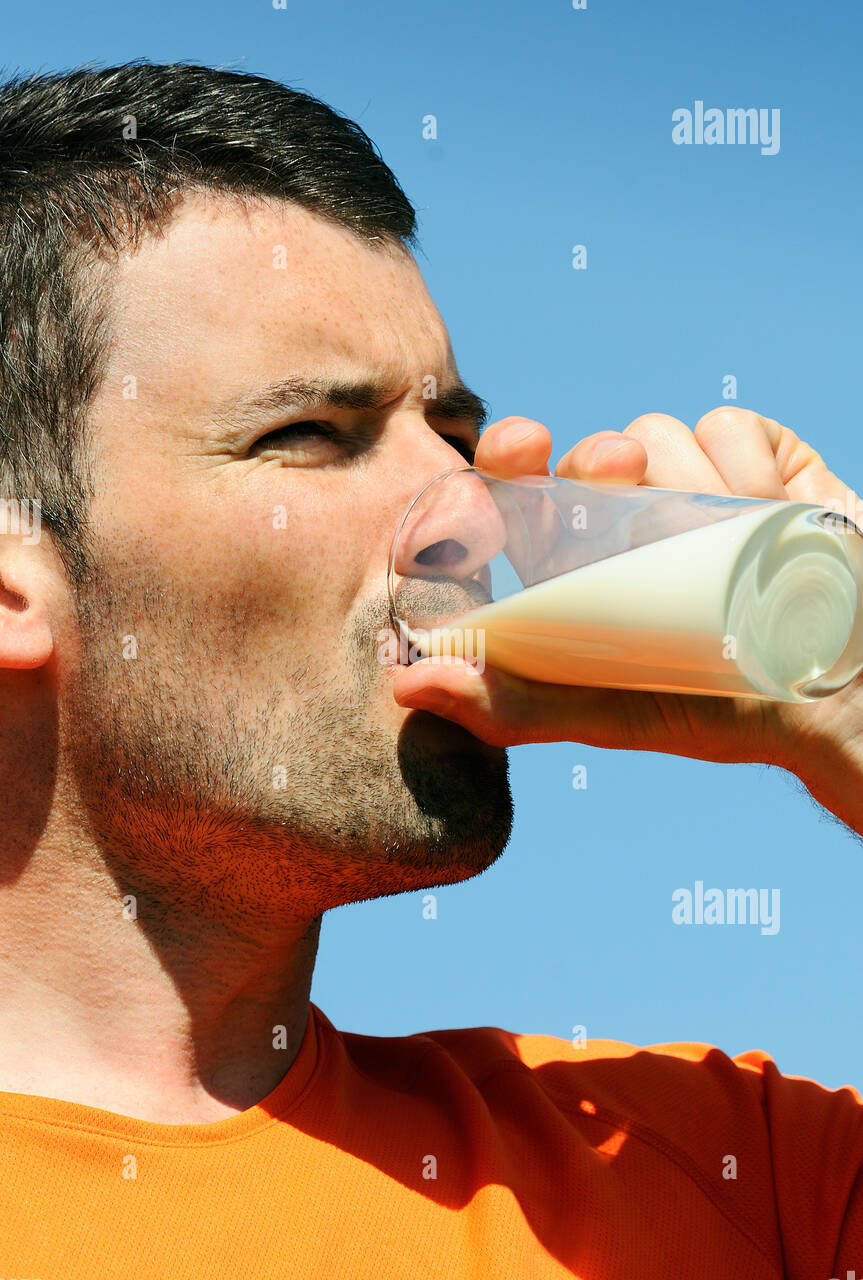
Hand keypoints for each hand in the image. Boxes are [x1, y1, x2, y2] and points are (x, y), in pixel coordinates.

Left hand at [393, 408, 862, 795]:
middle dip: (602, 455)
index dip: (509, 462)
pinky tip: (774, 511)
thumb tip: (405, 683)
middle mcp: (631, 522)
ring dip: (692, 477)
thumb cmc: (723, 710)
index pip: (523, 494)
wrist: (848, 693)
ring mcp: (696, 487)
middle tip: (619, 474)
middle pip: (591, 453)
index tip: (520, 448)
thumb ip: (513, 706)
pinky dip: (752, 459)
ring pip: (661, 433)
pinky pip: (733, 424)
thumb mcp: (612, 713)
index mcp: (581, 568)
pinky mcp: (760, 463)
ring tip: (735, 546)